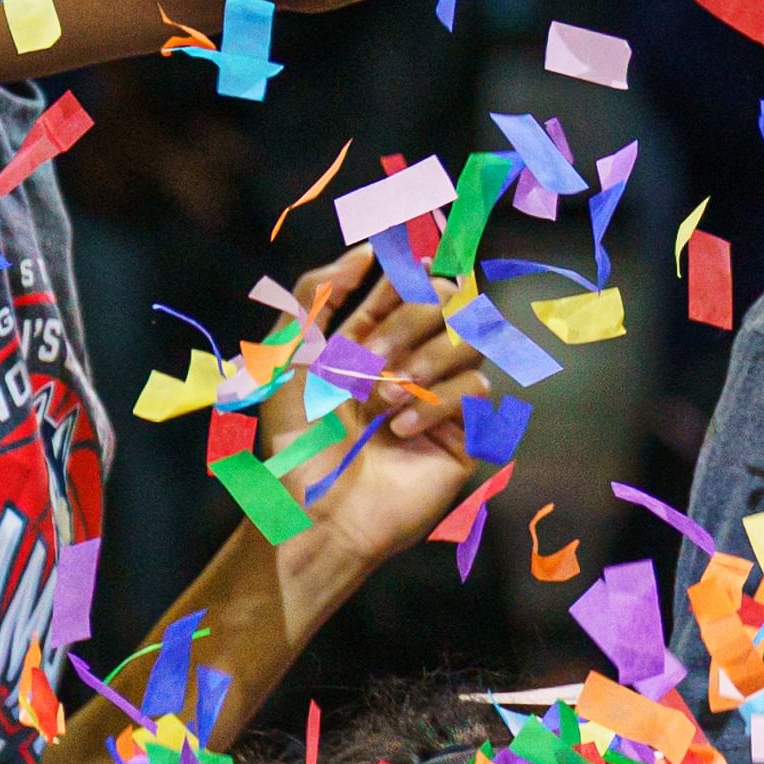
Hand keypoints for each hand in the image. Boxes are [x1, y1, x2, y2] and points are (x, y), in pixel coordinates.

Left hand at [265, 255, 505, 573]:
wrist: (318, 512)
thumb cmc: (296, 442)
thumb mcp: (285, 358)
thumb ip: (316, 294)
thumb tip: (364, 250)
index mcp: (369, 340)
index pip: (407, 283)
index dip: (406, 269)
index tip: (396, 270)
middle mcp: (410, 361)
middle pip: (448, 300)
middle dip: (408, 321)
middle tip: (369, 361)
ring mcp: (442, 395)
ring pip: (471, 339)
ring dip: (424, 362)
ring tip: (383, 402)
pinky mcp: (468, 432)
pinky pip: (477, 389)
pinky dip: (438, 405)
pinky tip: (401, 432)